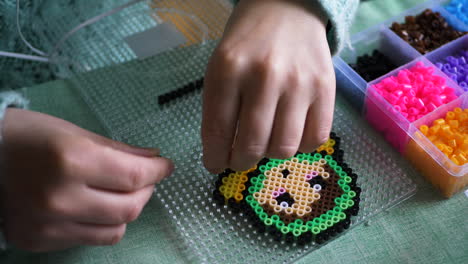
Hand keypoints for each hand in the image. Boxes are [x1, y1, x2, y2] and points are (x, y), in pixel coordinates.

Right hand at [0, 109, 173, 251]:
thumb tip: (153, 158)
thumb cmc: (29, 137)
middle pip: (129, 208)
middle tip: (146, 178)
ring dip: (128, 210)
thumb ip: (119, 150)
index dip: (158, 170)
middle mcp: (60, 198)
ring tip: (122, 192)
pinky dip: (102, 223)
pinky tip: (96, 206)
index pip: (134, 176)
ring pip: (115, 230)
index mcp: (71, 161)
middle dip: (147, 190)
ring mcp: (49, 226)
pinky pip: (89, 239)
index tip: (166, 165)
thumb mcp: (75, 133)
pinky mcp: (40, 241)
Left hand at [202, 0, 334, 172]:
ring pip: (285, 148)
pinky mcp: (326, 89)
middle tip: (239, 159)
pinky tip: (290, 132)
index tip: (215, 165)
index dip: (215, 158)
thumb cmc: (248, 42)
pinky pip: (315, 139)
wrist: (288, 10)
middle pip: (253, 145)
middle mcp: (265, 76)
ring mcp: (299, 83)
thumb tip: (221, 154)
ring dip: (270, 154)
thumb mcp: (220, 67)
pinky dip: (301, 146)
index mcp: (229, 69)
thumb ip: (218, 108)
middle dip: (241, 162)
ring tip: (266, 141)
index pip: (218, 130)